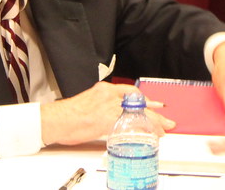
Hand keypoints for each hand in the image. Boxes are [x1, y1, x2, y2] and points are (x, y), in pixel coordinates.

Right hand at [41, 82, 175, 145]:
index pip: (131, 92)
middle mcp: (109, 95)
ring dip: (153, 122)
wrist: (58, 119)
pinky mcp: (108, 118)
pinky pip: (130, 124)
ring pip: (138, 113)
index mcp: (104, 89)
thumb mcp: (89, 103)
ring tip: (163, 129)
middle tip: (167, 120)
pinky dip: (141, 130)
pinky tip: (148, 135)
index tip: (155, 105)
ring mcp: (110, 106)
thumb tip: (113, 115)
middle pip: (139, 102)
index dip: (145, 100)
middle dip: (155, 112)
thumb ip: (103, 106)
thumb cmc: (69, 115)